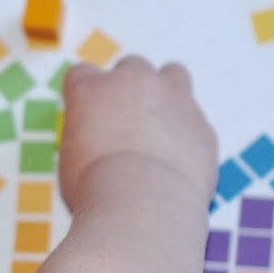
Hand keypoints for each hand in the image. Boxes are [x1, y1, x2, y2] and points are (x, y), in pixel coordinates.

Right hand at [57, 57, 217, 211]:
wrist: (142, 206)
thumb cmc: (95, 189)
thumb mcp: (71, 158)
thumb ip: (87, 136)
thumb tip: (97, 141)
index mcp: (90, 89)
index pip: (82, 74)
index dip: (86, 97)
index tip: (88, 118)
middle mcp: (133, 82)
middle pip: (132, 66)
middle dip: (130, 87)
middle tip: (126, 121)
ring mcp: (173, 99)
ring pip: (174, 75)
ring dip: (167, 93)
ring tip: (160, 126)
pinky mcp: (202, 126)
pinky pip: (196, 121)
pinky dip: (188, 135)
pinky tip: (178, 160)